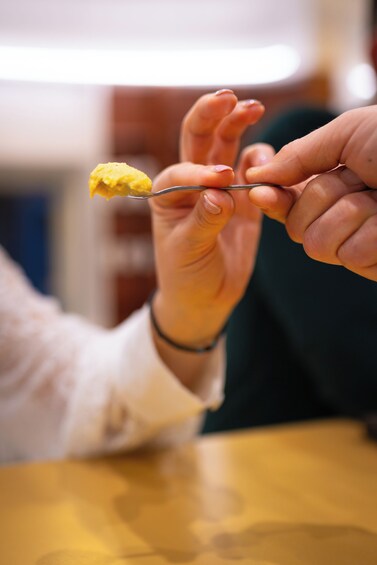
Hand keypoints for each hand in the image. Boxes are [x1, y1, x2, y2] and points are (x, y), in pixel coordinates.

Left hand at [150, 90, 268, 349]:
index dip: (201, 170)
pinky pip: (253, 169)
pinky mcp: (244, 198)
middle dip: (212, 115)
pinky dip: (262, 159)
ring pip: (227, 145)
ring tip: (253, 108)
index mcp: (168, 193)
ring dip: (238, 123)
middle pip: (200, 138)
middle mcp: (193, 183)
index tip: (222, 180)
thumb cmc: (185, 274)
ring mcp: (220, 187)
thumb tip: (221, 195)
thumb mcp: (188, 251)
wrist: (205, 297)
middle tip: (229, 98)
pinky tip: (269, 159)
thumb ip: (204, 221)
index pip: (183, 169)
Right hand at [246, 105, 376, 280]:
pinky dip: (373, 234)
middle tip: (360, 182)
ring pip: (316, 243)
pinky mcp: (373, 263)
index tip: (254, 192)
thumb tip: (257, 176)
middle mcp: (343, 212)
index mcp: (335, 180)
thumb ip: (300, 154)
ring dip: (351, 214)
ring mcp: (358, 240)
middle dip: (323, 198)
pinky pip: (348, 254)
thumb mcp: (349, 133)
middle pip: (296, 224)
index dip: (271, 197)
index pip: (289, 198)